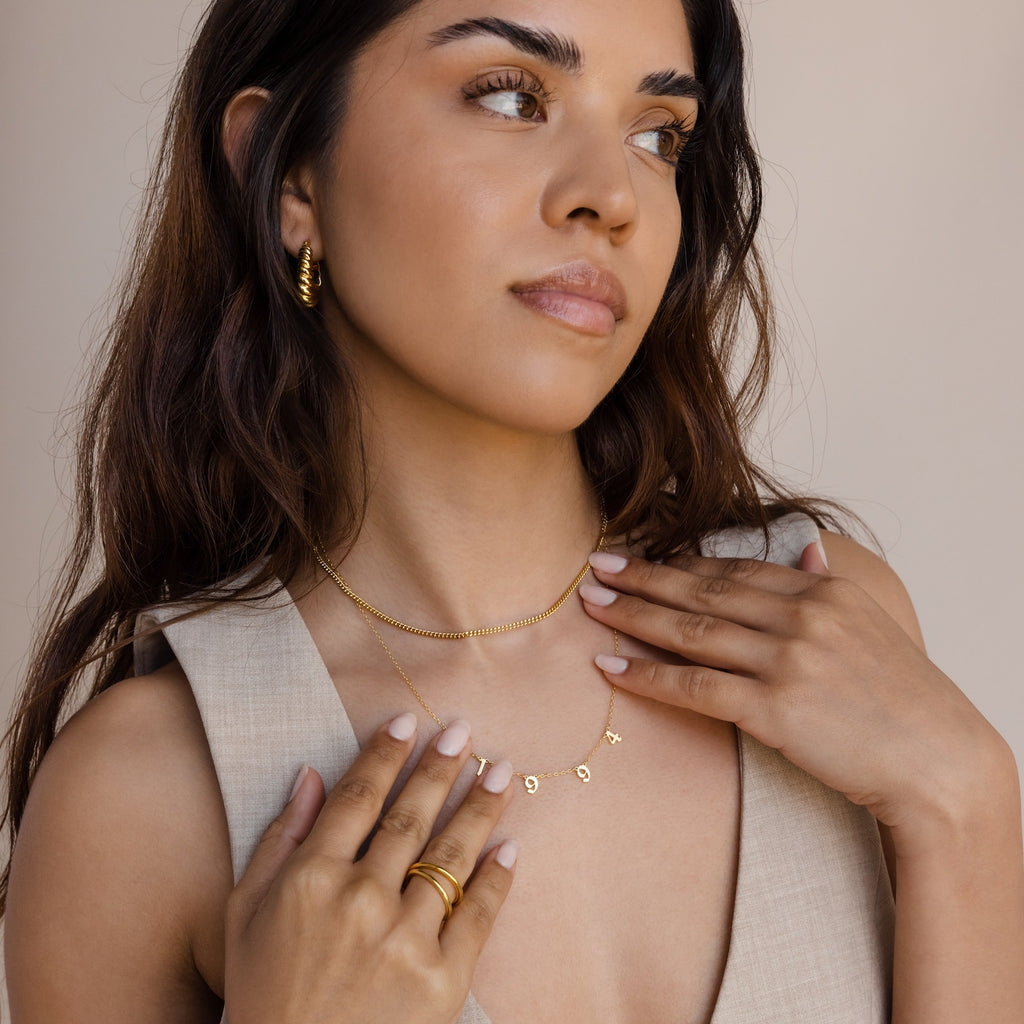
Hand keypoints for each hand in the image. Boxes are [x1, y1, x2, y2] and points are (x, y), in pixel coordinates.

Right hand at [224, 715, 516, 1023]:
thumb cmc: (264, 996)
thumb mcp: (243, 916)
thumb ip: (277, 839)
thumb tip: (309, 774)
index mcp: (311, 879)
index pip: (356, 797)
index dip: (384, 754)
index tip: (405, 721)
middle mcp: (361, 900)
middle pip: (410, 817)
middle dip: (439, 768)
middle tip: (463, 731)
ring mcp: (405, 939)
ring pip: (452, 855)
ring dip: (480, 807)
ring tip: (501, 771)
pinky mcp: (443, 980)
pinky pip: (479, 914)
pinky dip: (498, 877)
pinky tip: (510, 846)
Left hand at [579, 544, 1005, 847]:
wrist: (941, 762)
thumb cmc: (906, 699)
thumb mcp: (874, 624)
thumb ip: (829, 586)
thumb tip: (807, 551)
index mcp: (823, 592)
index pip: (734, 570)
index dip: (681, 562)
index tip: (641, 555)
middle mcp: (801, 616)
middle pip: (702, 592)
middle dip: (643, 578)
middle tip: (596, 566)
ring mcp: (787, 660)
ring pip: (691, 632)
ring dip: (634, 617)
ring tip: (592, 606)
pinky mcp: (775, 708)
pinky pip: (696, 686)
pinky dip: (649, 675)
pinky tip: (611, 666)